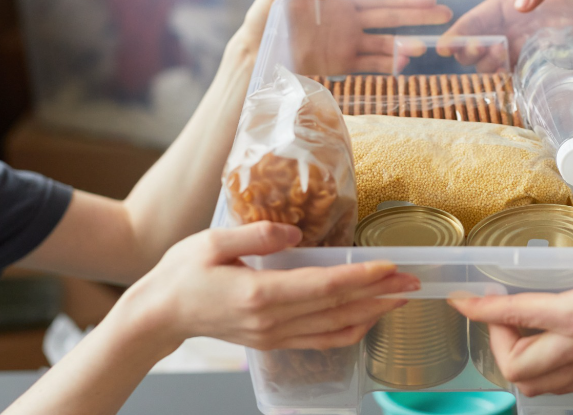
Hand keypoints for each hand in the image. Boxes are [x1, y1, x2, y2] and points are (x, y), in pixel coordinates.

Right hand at [117, 221, 419, 351]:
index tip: (389, 266)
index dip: (361, 278)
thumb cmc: (182, 273)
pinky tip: (368, 319)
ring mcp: (274, 336)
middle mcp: (272, 321)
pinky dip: (350, 332)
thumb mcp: (211, 242)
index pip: (323, 287)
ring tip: (400, 298)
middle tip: (413, 281)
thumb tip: (294, 230)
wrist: (159, 314)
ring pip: (335, 329)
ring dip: (372, 314)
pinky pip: (321, 341)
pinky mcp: (274, 342)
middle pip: (338, 309)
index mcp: (259, 295)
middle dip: (380, 295)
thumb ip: (255, 234)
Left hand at [226, 0, 453, 75]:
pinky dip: (388, 65)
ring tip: (424, 48)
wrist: (252, 53)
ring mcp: (347, 43)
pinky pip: (371, 64)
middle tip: (444, 15)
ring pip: (384, 43)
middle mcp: (349, 20)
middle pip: (390, 17)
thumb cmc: (263, 16)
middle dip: (417, 16)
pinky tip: (405, 65)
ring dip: (404, 45)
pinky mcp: (341, 64)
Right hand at [437, 0, 572, 71]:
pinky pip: (517, 75)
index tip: (447, 46)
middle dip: (469, 50)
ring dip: (486, 65)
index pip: (479, 17)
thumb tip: (520, 4)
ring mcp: (527, 46)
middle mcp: (515, 26)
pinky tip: (506, 77)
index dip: (461, 31)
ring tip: (493, 61)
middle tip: (476, 52)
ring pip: (494, 61)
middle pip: (480, 42)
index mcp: (512, 1)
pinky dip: (506, 79)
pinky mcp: (543, 63)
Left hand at [448, 214, 572, 395]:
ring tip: (518, 331)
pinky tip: (545, 346)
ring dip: (517, 360)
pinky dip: (543, 372)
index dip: (482, 310)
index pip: (518, 317)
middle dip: (496, 342)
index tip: (463, 301)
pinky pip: (561, 386)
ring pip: (536, 384)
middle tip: (499, 316)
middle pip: (517, 367)